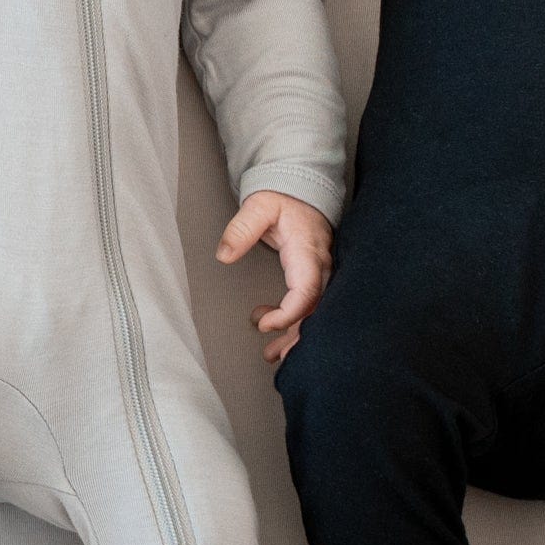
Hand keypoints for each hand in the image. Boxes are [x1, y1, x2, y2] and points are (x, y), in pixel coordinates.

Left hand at [218, 190, 333, 362]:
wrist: (301, 189)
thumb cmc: (283, 198)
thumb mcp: (260, 206)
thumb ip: (242, 229)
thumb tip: (225, 255)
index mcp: (307, 251)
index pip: (306, 290)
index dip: (289, 312)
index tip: (265, 324)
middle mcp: (320, 265)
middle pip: (315, 309)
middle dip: (296, 335)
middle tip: (273, 354)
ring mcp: (320, 272)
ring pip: (314, 310)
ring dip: (295, 334)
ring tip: (272, 353)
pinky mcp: (315, 275)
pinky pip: (310, 303)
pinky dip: (295, 320)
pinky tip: (271, 326)